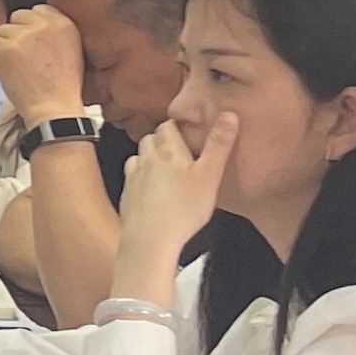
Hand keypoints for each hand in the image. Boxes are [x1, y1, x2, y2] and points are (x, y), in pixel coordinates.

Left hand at [0, 6, 85, 121]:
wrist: (54, 108)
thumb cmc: (62, 87)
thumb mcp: (71, 51)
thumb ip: (53, 34)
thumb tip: (32, 27)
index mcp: (64, 23)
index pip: (38, 9)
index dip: (31, 26)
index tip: (32, 43)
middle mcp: (44, 24)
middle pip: (17, 17)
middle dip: (16, 34)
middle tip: (22, 56)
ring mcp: (24, 34)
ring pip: (2, 30)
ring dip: (5, 47)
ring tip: (17, 67)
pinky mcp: (7, 47)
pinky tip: (8, 70)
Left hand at [111, 113, 236, 300]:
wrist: (150, 239)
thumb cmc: (182, 210)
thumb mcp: (210, 175)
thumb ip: (219, 145)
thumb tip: (229, 115)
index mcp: (168, 151)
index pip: (168, 126)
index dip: (177, 126)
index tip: (187, 131)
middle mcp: (147, 160)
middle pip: (151, 139)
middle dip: (163, 140)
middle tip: (179, 150)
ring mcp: (134, 178)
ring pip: (139, 157)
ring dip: (150, 158)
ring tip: (165, 168)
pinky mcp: (127, 196)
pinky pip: (132, 179)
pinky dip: (141, 178)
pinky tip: (152, 190)